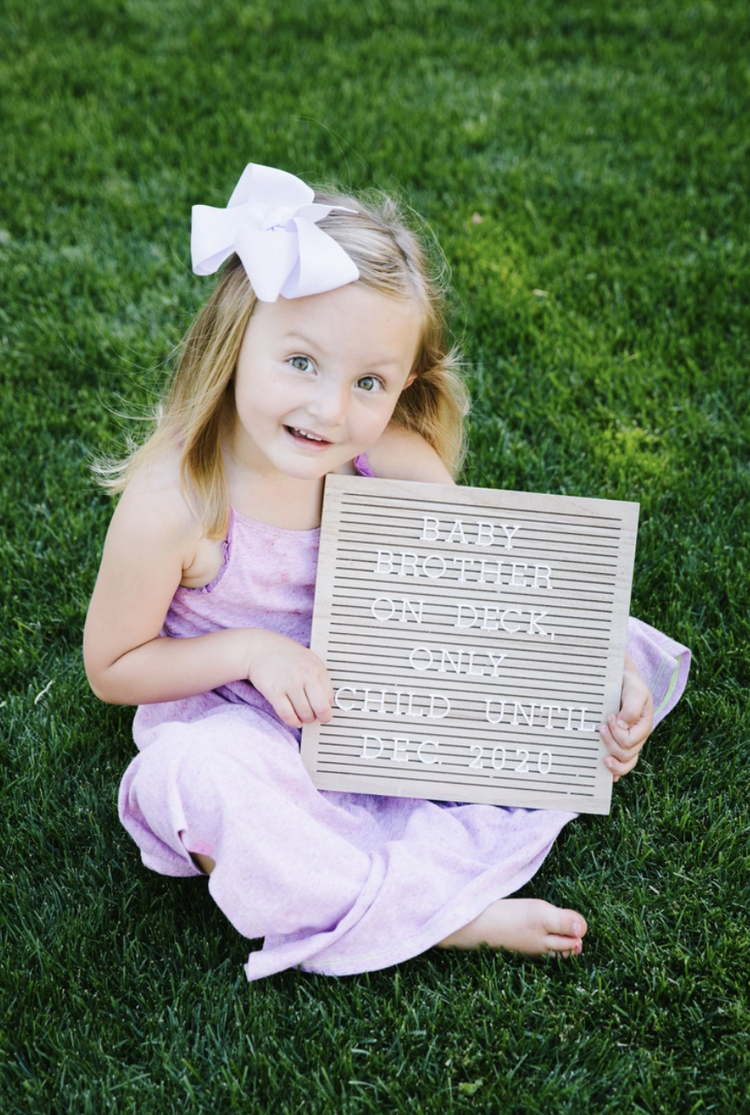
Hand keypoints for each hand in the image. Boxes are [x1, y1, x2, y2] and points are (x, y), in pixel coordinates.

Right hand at [245, 631, 333, 728]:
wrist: (259, 648)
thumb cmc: (284, 655)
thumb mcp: (308, 659)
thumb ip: (318, 678)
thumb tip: (327, 702)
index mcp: (317, 667)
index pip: (330, 696)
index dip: (327, 706)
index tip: (323, 709)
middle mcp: (306, 675)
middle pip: (321, 707)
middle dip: (322, 717)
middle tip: (318, 717)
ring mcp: (290, 684)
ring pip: (305, 714)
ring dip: (305, 719)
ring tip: (303, 716)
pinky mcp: (274, 692)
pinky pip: (288, 715)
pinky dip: (293, 721)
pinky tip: (293, 719)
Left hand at [599, 653, 653, 782]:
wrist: (622, 681)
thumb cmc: (629, 685)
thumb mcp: (635, 691)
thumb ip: (632, 708)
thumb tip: (623, 726)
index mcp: (644, 726)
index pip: (630, 740)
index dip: (616, 733)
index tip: (608, 716)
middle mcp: (638, 737)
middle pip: (626, 754)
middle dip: (610, 743)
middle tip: (600, 727)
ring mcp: (629, 742)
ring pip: (625, 762)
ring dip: (613, 762)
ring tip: (602, 758)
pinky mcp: (619, 743)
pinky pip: (620, 762)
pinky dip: (615, 770)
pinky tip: (608, 773)